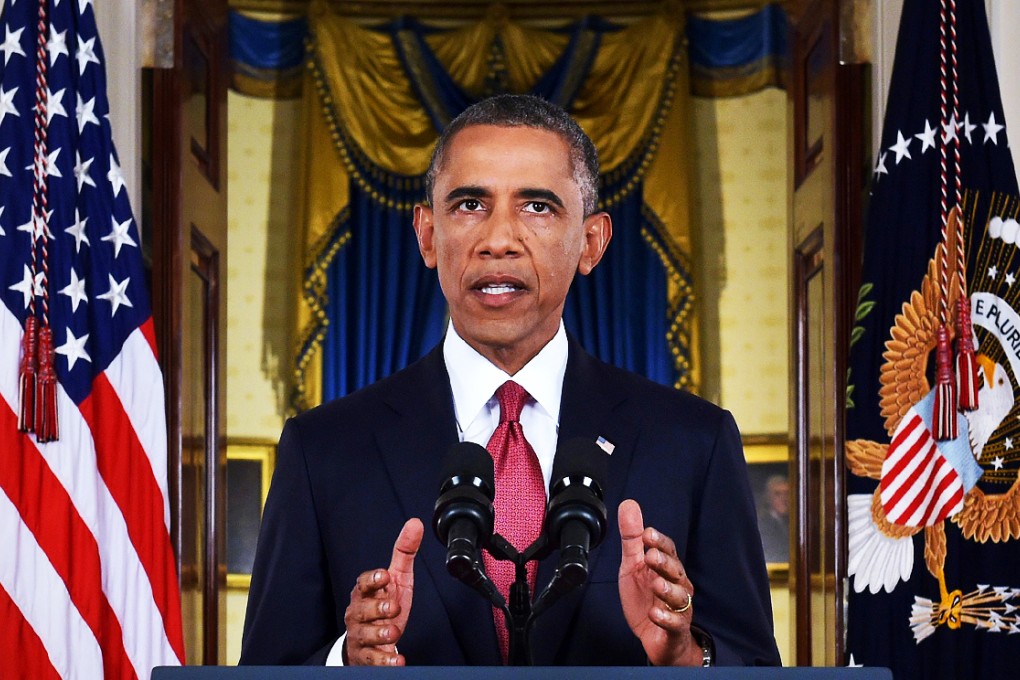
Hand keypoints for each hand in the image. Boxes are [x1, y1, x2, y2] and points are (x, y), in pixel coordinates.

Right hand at [343, 518, 423, 664]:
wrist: (370, 640)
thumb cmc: (383, 604)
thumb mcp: (396, 579)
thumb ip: (404, 552)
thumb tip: (415, 524)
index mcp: (365, 593)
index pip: (363, 583)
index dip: (372, 579)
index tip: (384, 576)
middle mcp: (358, 614)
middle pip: (361, 610)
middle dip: (377, 608)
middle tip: (393, 607)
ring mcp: (361, 636)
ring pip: (364, 636)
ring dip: (379, 634)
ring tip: (393, 632)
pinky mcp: (366, 657)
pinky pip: (372, 660)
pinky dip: (384, 661)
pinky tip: (397, 660)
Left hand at [617, 499, 700, 666]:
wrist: (655, 637)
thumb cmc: (646, 598)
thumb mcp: (633, 566)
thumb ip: (631, 538)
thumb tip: (628, 504)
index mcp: (667, 568)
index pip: (668, 550)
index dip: (659, 542)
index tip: (647, 534)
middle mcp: (677, 585)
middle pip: (676, 571)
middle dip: (665, 563)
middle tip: (651, 557)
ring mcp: (678, 608)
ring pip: (680, 597)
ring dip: (668, 590)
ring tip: (656, 584)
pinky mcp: (675, 629)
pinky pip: (674, 624)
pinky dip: (665, 618)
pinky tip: (655, 613)